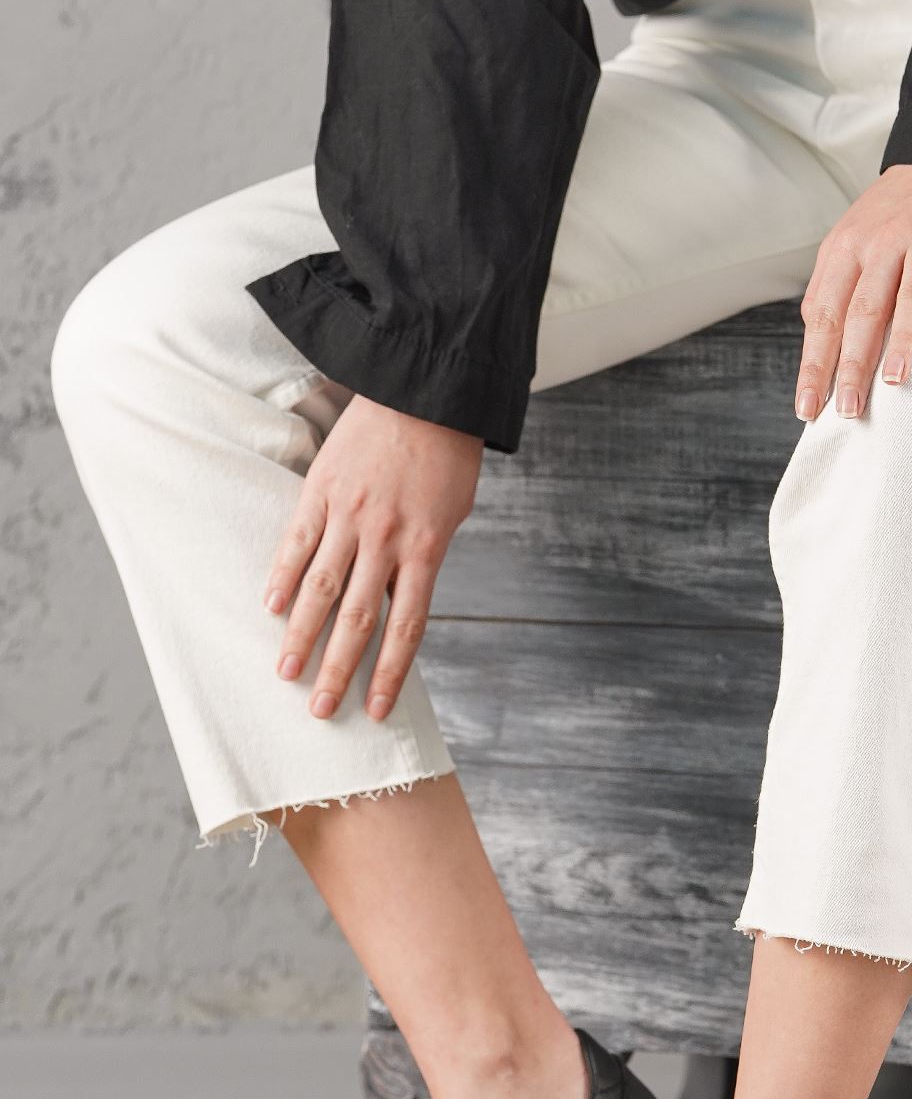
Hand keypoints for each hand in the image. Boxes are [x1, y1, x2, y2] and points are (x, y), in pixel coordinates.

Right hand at [264, 396, 482, 719]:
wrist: (424, 389)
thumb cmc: (446, 453)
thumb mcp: (451, 513)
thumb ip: (423, 557)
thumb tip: (396, 597)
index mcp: (426, 550)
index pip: (405, 628)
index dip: (388, 673)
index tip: (373, 710)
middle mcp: (385, 540)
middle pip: (356, 621)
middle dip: (337, 671)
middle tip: (320, 710)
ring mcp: (350, 516)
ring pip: (320, 589)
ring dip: (301, 637)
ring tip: (285, 672)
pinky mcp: (322, 490)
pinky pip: (297, 542)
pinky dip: (283, 578)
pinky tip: (272, 610)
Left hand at [795, 165, 911, 420]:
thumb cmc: (893, 216)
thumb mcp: (849, 243)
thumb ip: (830, 291)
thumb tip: (813, 348)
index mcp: (845, 250)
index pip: (824, 317)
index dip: (814, 366)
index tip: (808, 408)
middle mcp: (882, 243)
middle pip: (862, 312)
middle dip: (852, 365)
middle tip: (848, 409)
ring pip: (911, 295)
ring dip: (901, 340)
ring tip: (894, 380)